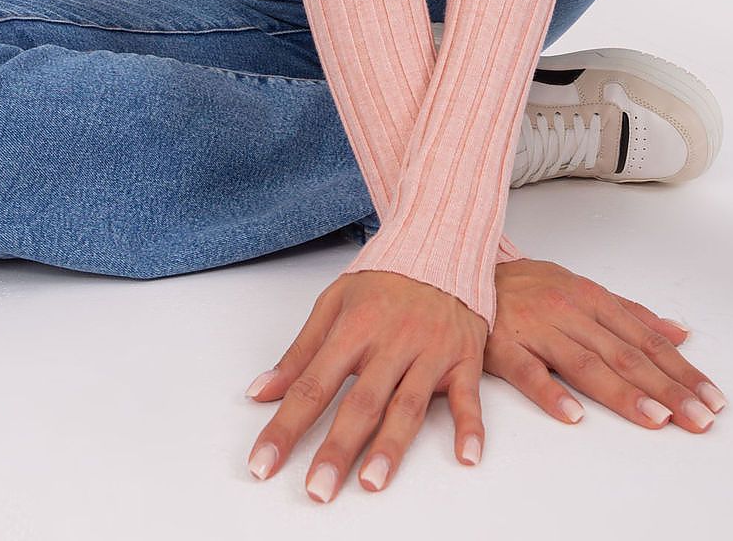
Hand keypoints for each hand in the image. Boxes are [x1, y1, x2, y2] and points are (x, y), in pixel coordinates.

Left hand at [243, 268, 487, 501]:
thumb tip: (261, 393)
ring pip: (408, 404)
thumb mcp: (333, 303)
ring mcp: (430, 350)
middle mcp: (392, 341)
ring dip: (391, 445)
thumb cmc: (384, 278)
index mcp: (354, 327)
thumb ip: (300, 352)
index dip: (286, 427)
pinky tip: (467, 455)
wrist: (441, 244)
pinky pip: (468, 395)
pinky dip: (471, 426)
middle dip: (337, 448)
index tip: (263, 464)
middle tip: (319, 489)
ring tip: (372, 482)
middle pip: (361, 401)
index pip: (313, 384)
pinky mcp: (463, 356)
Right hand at [484, 258, 726, 433]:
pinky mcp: (504, 347)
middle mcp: (571, 313)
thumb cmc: (527, 286)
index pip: (645, 340)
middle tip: (697, 418)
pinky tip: (573, 414)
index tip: (709, 398)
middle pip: (625, 355)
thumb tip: (678, 333)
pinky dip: (551, 392)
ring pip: (586, 365)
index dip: (680, 370)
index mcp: (592, 300)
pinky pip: (529, 372)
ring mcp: (538, 330)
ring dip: (623, 394)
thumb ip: (631, 313)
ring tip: (655, 419)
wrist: (464, 271)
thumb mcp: (583, 289)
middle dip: (666, 388)